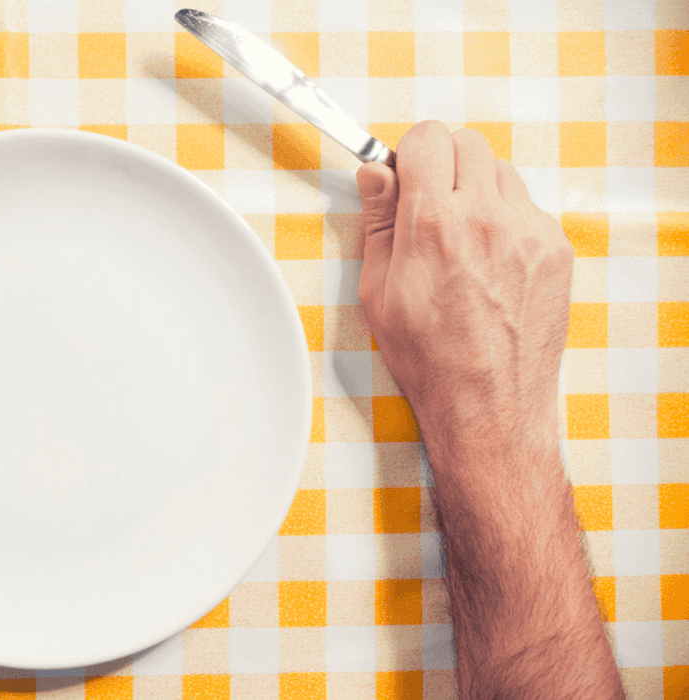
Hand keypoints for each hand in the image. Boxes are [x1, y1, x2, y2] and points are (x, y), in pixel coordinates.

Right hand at [356, 121, 573, 455]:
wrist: (488, 403)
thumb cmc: (428, 356)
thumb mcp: (378, 290)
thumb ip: (378, 221)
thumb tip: (376, 172)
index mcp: (433, 224)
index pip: (427, 139)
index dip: (409, 153)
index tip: (404, 175)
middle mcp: (486, 218)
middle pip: (468, 144)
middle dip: (443, 164)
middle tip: (429, 203)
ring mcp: (528, 231)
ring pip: (501, 172)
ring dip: (477, 189)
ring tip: (461, 237)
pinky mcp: (555, 249)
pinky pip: (527, 208)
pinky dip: (505, 220)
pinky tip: (489, 261)